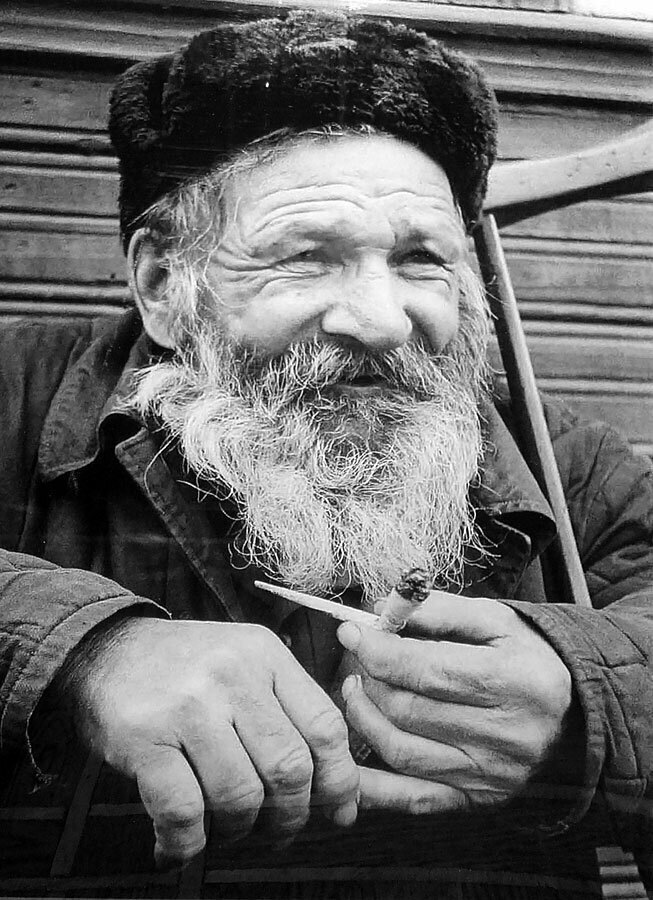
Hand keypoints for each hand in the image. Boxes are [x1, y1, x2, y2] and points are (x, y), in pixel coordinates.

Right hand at [68, 618, 358, 866]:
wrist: (102, 648)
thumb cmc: (185, 668)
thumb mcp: (244, 662)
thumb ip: (288, 709)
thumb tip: (338, 788)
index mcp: (265, 655)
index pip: (325, 726)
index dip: (340, 781)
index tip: (339, 812)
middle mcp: (232, 674)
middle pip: (289, 768)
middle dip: (290, 817)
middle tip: (275, 831)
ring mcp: (188, 705)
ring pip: (240, 796)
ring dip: (238, 832)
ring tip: (225, 832)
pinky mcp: (144, 737)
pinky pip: (183, 812)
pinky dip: (185, 845)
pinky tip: (177, 846)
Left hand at [337, 591, 572, 815]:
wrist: (579, 716)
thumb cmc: (532, 659)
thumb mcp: (498, 620)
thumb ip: (441, 610)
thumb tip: (384, 609)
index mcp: (511, 680)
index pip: (425, 669)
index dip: (377, 650)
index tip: (352, 632)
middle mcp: (503, 734)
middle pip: (408, 710)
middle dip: (369, 680)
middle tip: (357, 658)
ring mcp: (489, 772)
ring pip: (403, 752)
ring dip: (364, 719)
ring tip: (357, 690)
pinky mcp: (477, 797)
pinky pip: (415, 799)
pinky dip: (375, 788)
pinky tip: (349, 768)